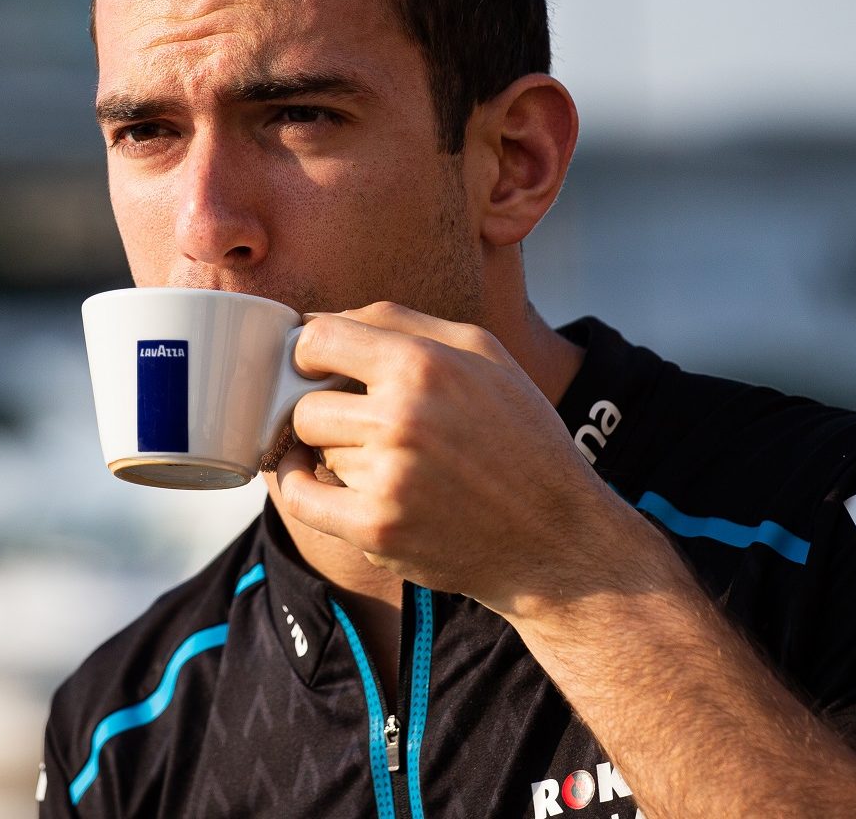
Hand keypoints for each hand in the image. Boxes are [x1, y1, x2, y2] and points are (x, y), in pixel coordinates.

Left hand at [270, 302, 661, 613]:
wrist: (556, 535)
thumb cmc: (519, 435)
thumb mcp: (481, 352)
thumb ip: (395, 322)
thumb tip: (314, 321)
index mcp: (423, 364)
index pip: (316, 341)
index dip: (308, 355)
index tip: (318, 371)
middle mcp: (402, 417)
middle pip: (306, 406)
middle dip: (328, 414)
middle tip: (365, 427)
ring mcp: (387, 478)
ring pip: (313, 452)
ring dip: (338, 456)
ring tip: (390, 464)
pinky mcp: (376, 530)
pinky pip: (299, 499)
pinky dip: (300, 487)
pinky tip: (320, 481)